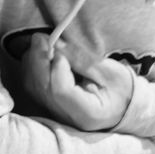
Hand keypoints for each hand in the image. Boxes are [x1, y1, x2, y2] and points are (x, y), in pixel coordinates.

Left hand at [20, 34, 136, 131]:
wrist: (122, 104)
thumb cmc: (121, 89)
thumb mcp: (110, 72)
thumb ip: (82, 60)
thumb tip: (57, 44)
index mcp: (87, 113)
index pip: (61, 91)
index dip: (57, 66)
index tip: (62, 48)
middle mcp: (66, 116)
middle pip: (41, 87)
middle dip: (38, 58)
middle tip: (42, 37)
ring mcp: (54, 111)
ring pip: (32, 84)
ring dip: (33, 60)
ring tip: (45, 45)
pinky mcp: (48, 103)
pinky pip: (31, 83)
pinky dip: (33, 65)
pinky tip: (43, 54)